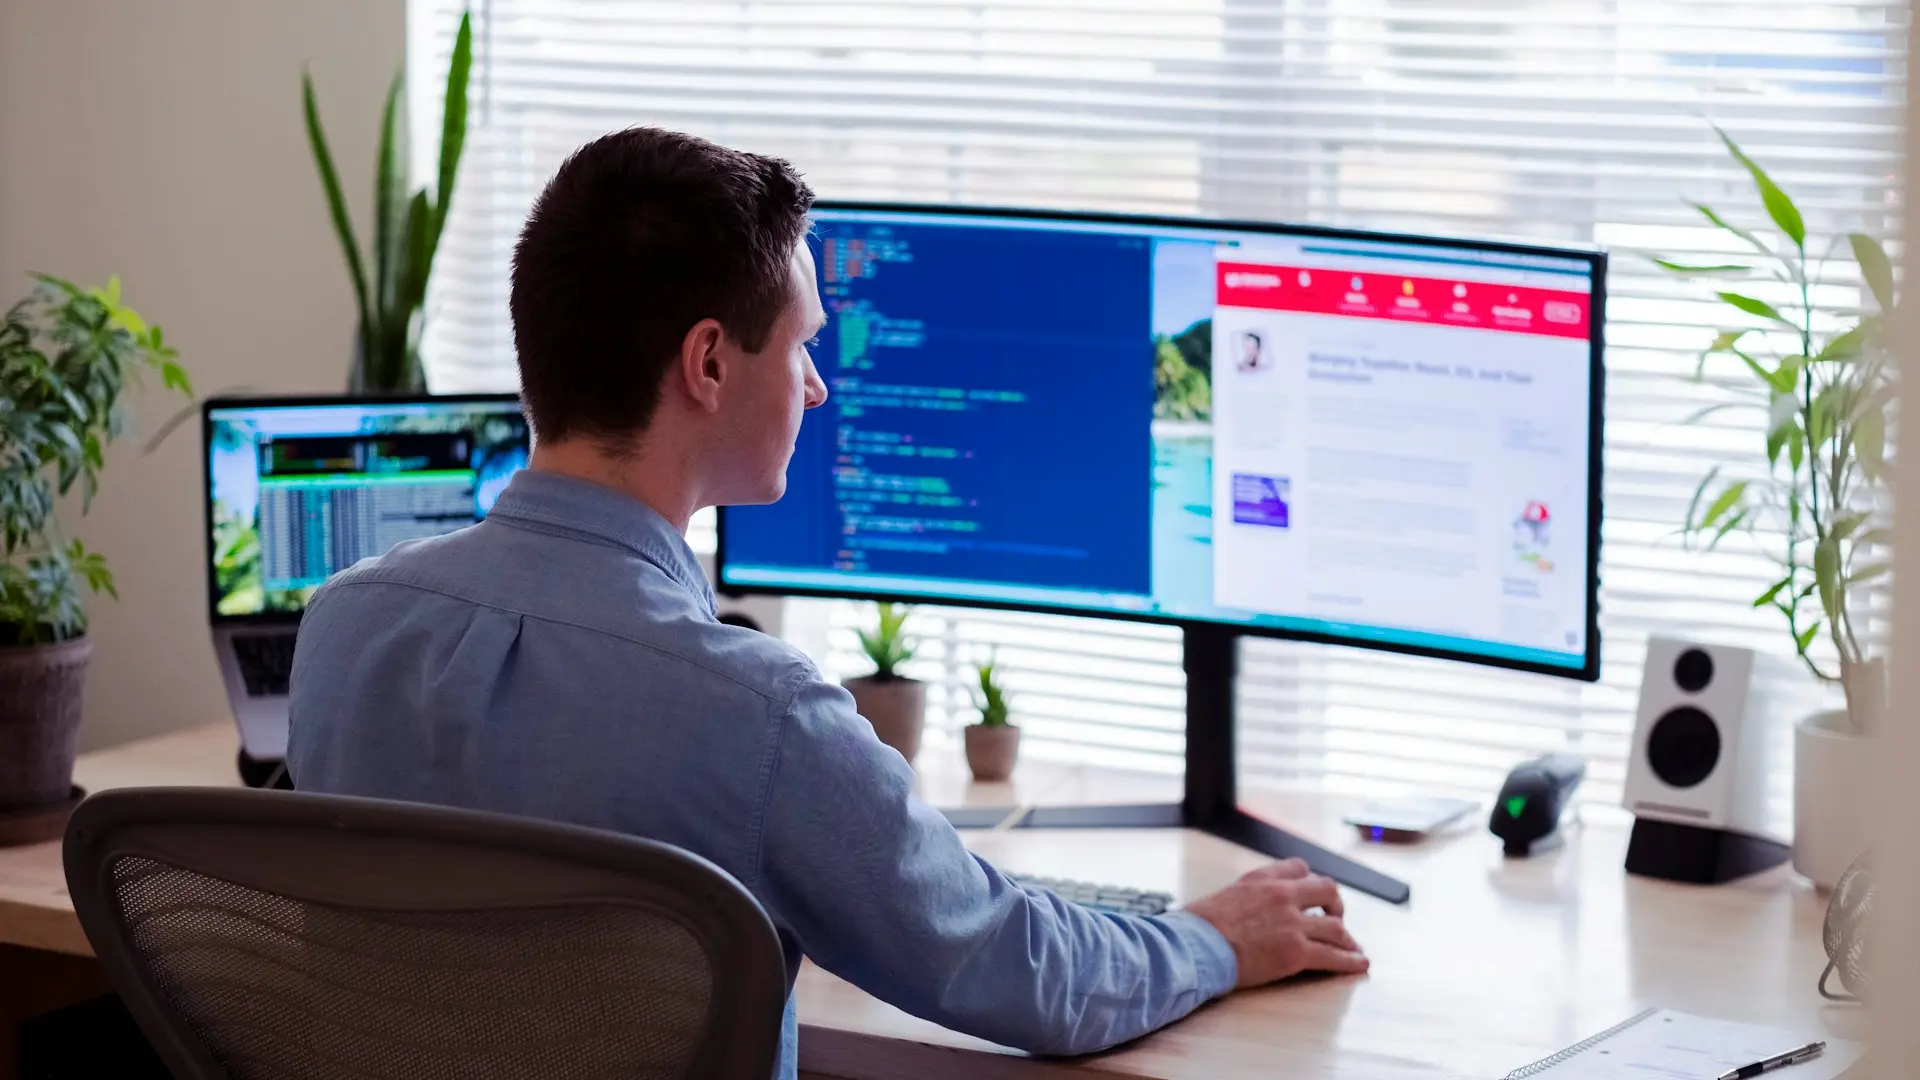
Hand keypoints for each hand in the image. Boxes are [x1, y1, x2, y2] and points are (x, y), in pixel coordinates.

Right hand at [1184, 859, 1367, 987]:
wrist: (1196, 946)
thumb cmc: (1199, 926)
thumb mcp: (1223, 894)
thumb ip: (1245, 895)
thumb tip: (1244, 907)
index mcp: (1263, 879)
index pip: (1299, 868)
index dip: (1308, 881)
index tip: (1311, 894)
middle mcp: (1282, 895)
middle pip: (1327, 890)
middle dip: (1335, 905)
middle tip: (1336, 917)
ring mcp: (1292, 924)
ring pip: (1335, 926)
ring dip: (1346, 938)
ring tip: (1352, 947)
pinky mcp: (1296, 952)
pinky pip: (1332, 956)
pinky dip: (1350, 961)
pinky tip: (1359, 964)